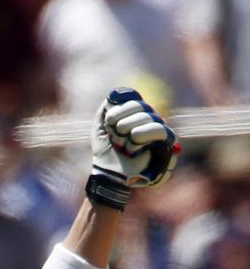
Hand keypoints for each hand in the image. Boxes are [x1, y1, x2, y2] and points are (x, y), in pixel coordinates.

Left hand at [88, 88, 179, 209]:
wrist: (109, 173)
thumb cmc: (105, 150)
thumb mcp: (99, 127)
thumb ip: (106, 108)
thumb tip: (116, 96)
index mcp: (137, 114)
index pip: (133, 100)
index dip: (117, 113)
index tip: (109, 125)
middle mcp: (152, 120)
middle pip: (141, 108)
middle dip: (122, 126)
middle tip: (117, 140)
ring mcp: (162, 132)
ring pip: (152, 118)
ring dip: (131, 134)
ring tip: (125, 147)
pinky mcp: (169, 145)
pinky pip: (161, 129)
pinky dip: (141, 139)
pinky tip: (133, 150)